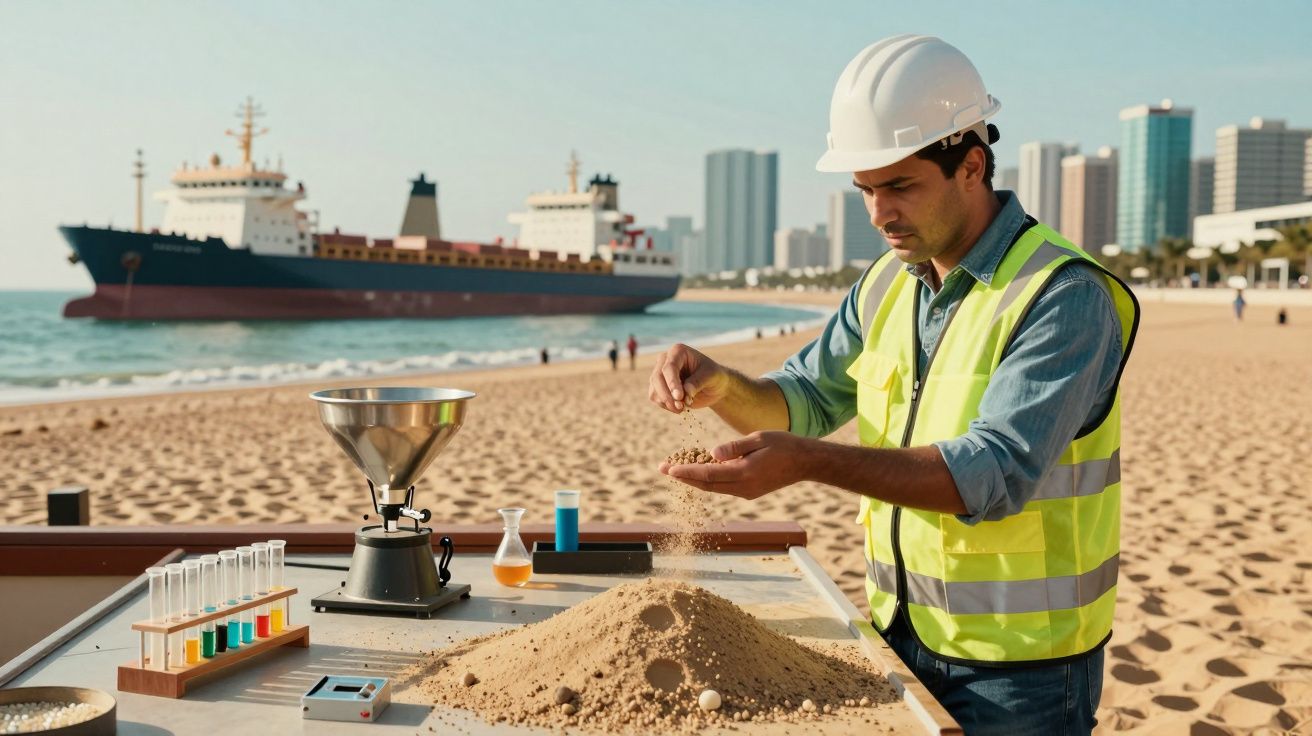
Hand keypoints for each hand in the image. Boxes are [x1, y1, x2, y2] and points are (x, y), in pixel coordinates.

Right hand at [648, 343, 729, 412]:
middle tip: (681, 407)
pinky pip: (655, 398)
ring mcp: (660, 373)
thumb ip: (698, 382)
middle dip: (667, 395)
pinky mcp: (658, 387)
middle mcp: (665, 360)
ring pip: (654, 389)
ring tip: (682, 409)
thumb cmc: (713, 376)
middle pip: (657, 378)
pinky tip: (679, 408)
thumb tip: (686, 391)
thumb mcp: (711, 376)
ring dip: (666, 402)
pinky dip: (666, 405)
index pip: (669, 367)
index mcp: (678, 351)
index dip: (672, 382)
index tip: (679, 397)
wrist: (713, 386)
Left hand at [658, 431, 813, 499]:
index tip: (668, 469)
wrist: (805, 462)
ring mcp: (747, 493)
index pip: (708, 474)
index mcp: (744, 473)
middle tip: (662, 469)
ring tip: (675, 469)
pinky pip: (724, 487)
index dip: (686, 472)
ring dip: (694, 480)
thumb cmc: (783, 444)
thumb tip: (711, 453)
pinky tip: (699, 471)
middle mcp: (743, 488)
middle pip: (706, 485)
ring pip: (714, 488)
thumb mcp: (758, 438)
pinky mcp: (750, 492)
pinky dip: (709, 480)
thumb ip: (734, 447)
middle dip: (683, 478)